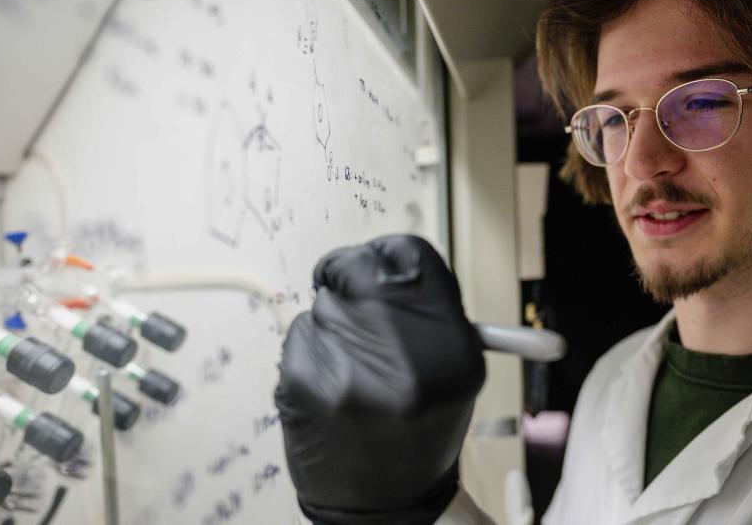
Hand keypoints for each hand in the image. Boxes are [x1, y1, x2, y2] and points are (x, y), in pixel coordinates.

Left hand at [275, 235, 485, 524]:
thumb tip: (387, 260)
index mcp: (452, 352)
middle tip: (349, 292)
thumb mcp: (451, 375)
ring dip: (331, 321)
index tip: (378, 260)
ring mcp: (349, 370)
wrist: (382, 507)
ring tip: (351, 366)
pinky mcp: (303, 383)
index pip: (412, 258)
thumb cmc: (416, 435)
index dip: (390, 253)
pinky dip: (309, 349)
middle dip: (351, 276)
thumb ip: (426, 313)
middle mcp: (405, 358)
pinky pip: (299, 334)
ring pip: (324, 303)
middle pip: (362, 268)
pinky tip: (329, 383)